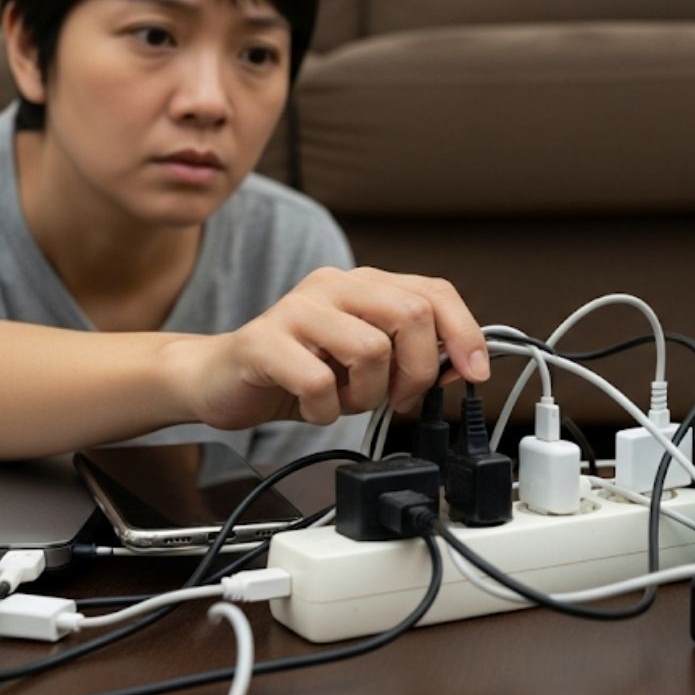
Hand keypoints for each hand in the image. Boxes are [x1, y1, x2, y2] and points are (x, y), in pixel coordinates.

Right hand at [167, 266, 489, 428]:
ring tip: (342, 399)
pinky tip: (312, 407)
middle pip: (411, 315)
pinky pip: (319, 382)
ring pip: (370, 350)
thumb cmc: (296, 370)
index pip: (434, 292)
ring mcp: (297, 309)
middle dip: (416, 371)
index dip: (465, 333)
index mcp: (363, 284)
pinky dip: (324, 410)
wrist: (219, 378)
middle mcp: (333, 285)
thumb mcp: (364, 360)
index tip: (476, 373)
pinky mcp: (264, 342)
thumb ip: (409, 352)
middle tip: (395, 399)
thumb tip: (464, 364)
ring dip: (366, 395)